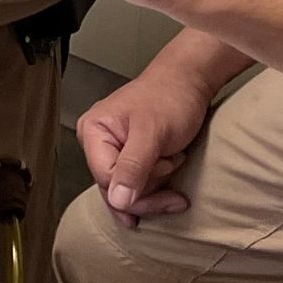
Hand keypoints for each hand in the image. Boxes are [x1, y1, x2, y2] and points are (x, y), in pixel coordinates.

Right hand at [76, 61, 213, 223]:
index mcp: (93, 132)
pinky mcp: (130, 157)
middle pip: (115, 190)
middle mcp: (98, 143)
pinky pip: (138, 185)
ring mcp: (114, 151)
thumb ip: (133, 166)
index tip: (166, 184)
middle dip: (149, 193)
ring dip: (158, 187)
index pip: (105, 179)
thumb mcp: (152, 132)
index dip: (136, 189)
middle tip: (176, 193)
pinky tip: (171, 171)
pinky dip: (158, 186)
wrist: (188, 82)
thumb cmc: (169, 96)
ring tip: (174, 161)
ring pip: (128, 192)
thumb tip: (117, 200)